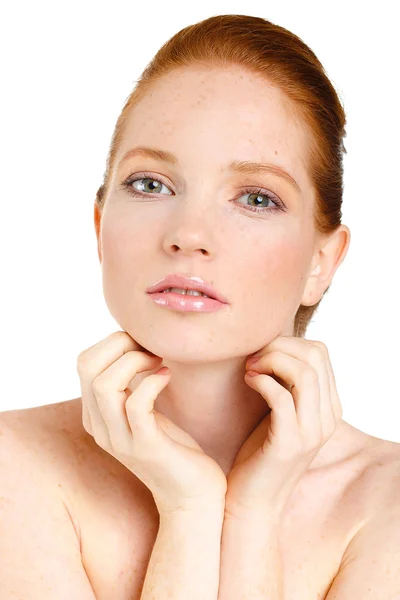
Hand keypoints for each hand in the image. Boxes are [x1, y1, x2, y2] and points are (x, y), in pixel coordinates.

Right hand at [76, 330, 226, 515]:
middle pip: (87, 368)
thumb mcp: (142, 412)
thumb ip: (129, 385)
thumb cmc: (172, 446)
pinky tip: (167, 377)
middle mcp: (100, 427)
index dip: (112, 342)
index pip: (83, 363)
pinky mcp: (145, 447)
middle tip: (150, 348)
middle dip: (120, 344)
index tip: (142, 343)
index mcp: (96, 415)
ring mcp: (119, 439)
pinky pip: (136, 404)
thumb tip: (133, 342)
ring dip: (134, 360)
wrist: (191, 494)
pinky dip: (152, 381)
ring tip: (158, 361)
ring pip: (105, 385)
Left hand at [225, 336, 342, 520]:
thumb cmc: (260, 452)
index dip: (287, 343)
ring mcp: (311, 432)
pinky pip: (280, 397)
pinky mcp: (289, 444)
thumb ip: (287, 384)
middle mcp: (328, 418)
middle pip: (315, 356)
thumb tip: (273, 346)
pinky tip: (248, 382)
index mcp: (329, 407)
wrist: (252, 501)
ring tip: (250, 369)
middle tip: (253, 359)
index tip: (261, 353)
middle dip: (279, 347)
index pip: (320, 352)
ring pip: (304, 373)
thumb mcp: (281, 413)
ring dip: (270, 361)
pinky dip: (261, 381)